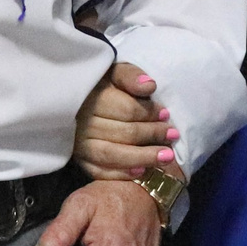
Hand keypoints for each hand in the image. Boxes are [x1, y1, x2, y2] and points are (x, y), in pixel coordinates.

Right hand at [73, 61, 180, 181]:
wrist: (74, 102)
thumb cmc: (103, 85)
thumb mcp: (114, 72)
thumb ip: (130, 76)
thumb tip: (149, 86)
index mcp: (90, 97)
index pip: (126, 110)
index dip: (149, 112)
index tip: (166, 114)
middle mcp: (81, 122)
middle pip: (123, 133)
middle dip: (152, 134)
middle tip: (172, 135)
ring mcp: (78, 143)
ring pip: (112, 154)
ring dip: (142, 157)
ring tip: (166, 157)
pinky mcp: (79, 160)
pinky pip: (99, 171)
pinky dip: (120, 174)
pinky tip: (141, 172)